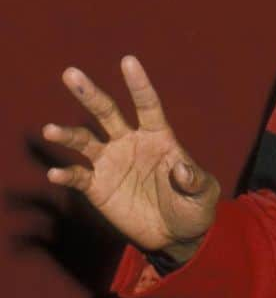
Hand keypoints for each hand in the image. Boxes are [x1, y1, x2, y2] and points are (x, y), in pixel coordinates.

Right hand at [42, 55, 219, 262]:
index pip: (147, 105)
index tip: (129, 61)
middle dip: (90, 94)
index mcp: (158, 136)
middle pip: (107, 112)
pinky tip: (56, 174)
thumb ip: (195, 180)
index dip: (139, 84)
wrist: (174, 236)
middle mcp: (130, 142)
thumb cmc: (193, 208)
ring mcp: (111, 163)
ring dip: (67, 135)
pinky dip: (66, 175)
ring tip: (50, 130)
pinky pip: (78, 177)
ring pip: (84, 140)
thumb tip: (181, 168)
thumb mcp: (203, 195)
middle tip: (71, 73)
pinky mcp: (97, 187)